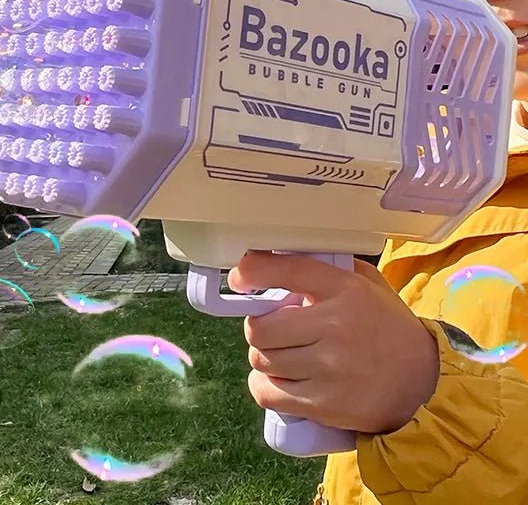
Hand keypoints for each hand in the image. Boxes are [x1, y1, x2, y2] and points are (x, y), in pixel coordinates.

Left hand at [227, 252, 439, 434]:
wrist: (426, 385)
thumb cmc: (390, 329)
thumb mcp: (370, 286)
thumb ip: (331, 268)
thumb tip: (281, 259)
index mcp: (346, 291)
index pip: (289, 270)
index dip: (254, 271)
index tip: (239, 279)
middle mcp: (336, 327)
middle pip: (261, 328)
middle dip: (259, 328)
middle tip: (271, 330)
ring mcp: (330, 369)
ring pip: (262, 360)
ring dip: (263, 357)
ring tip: (280, 356)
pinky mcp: (326, 405)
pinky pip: (268, 394)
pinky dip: (263, 387)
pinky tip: (275, 381)